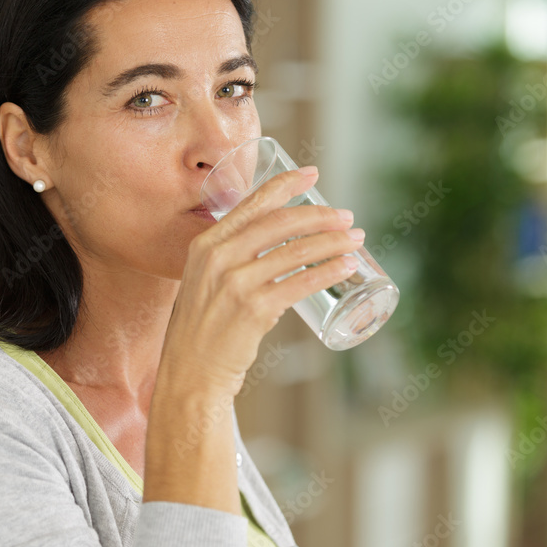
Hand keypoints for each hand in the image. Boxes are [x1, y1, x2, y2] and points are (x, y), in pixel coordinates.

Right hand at [159, 167, 363, 396]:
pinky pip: (300, 283)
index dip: (285, 185)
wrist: (190, 372)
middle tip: (346, 217)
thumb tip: (278, 247)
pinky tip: (345, 267)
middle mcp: (218, 257)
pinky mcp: (254, 309)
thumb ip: (232, 258)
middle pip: (279, 223)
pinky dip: (328, 271)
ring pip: (295, 251)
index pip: (252, 203)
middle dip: (319, 216)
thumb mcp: (206, 280)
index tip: (312, 174)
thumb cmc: (203, 328)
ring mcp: (235, 283)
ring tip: (355, 241)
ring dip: (332, 242)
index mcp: (206, 244)